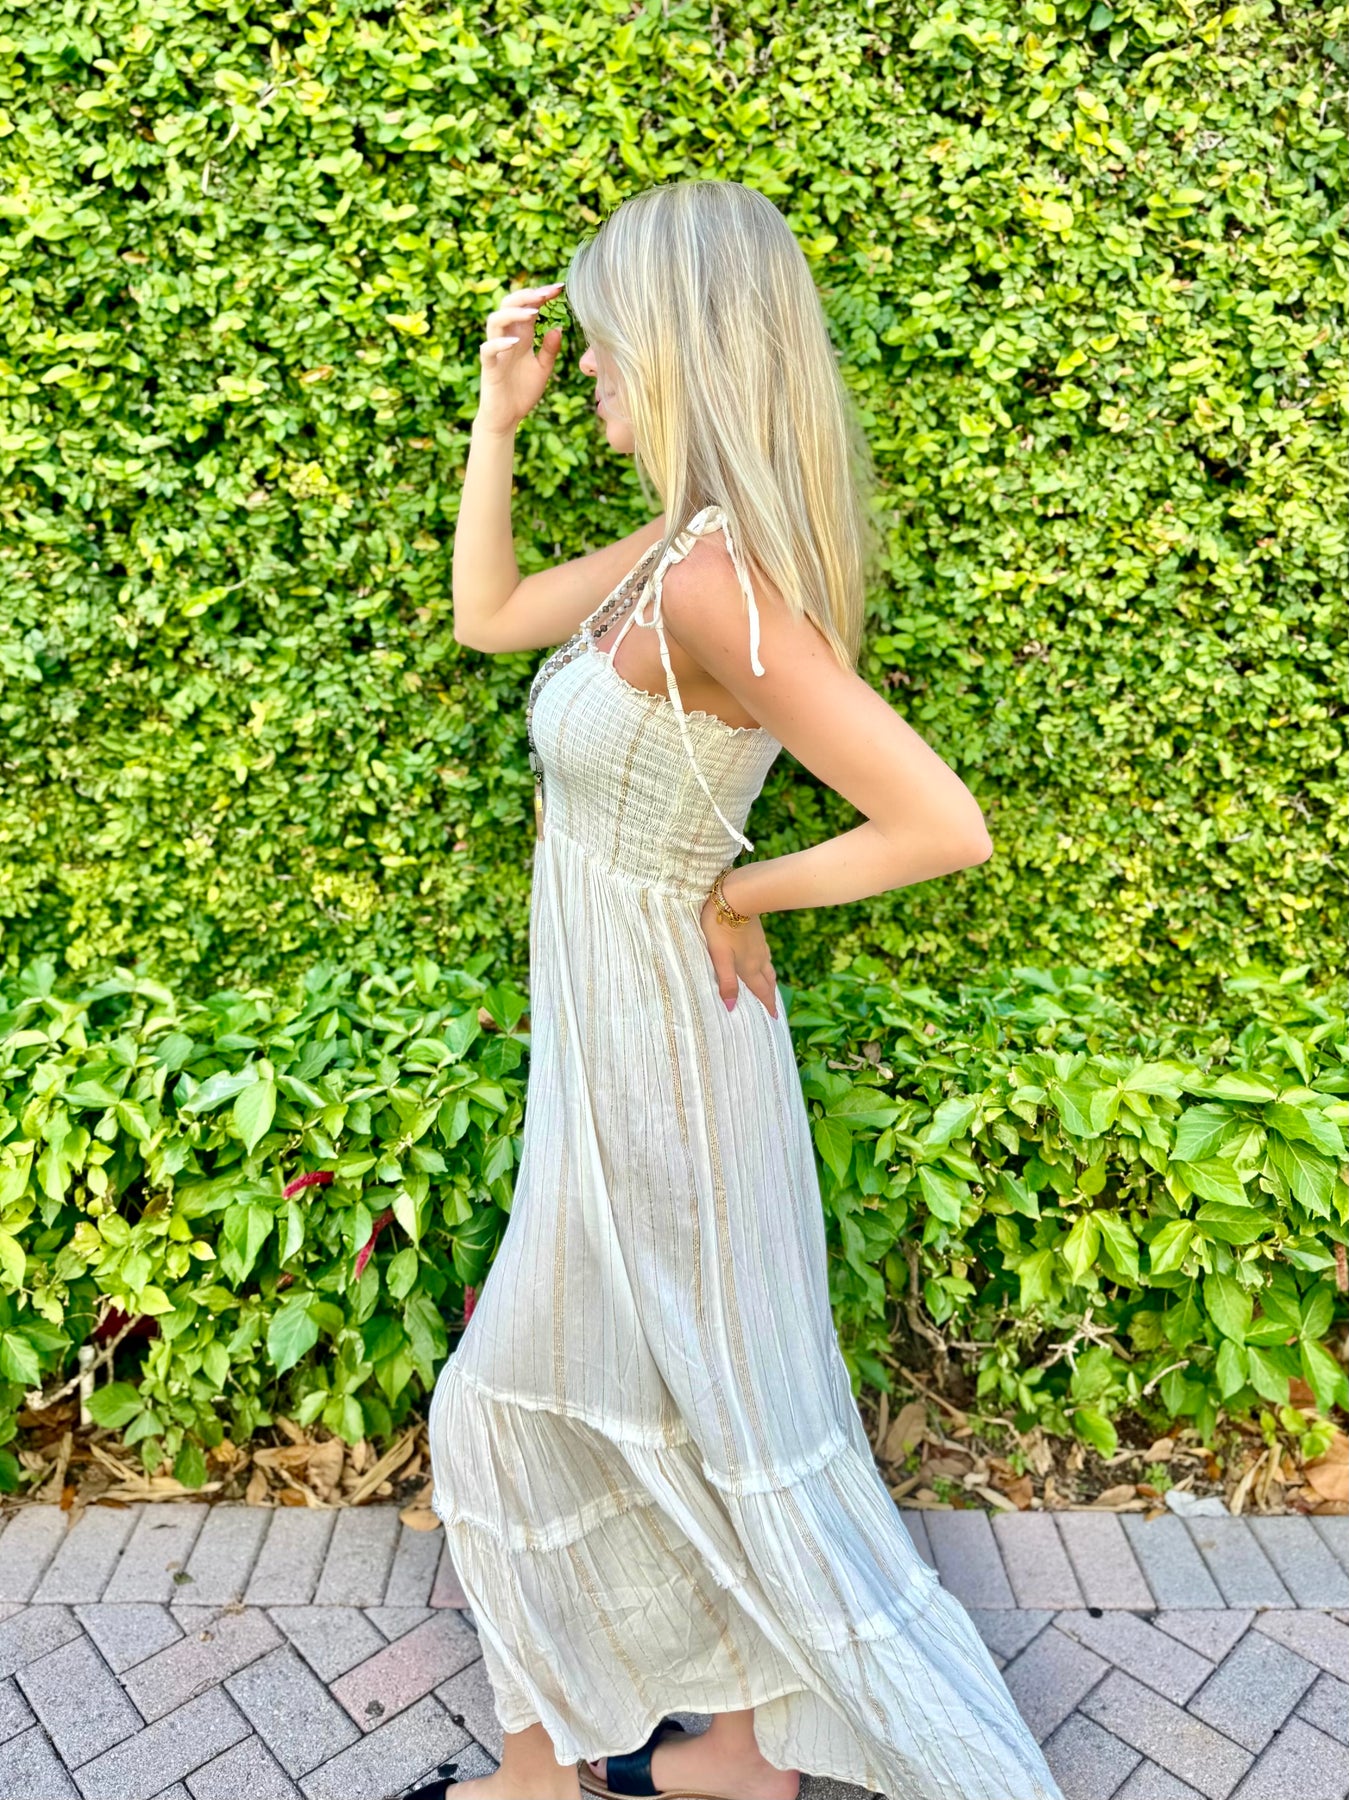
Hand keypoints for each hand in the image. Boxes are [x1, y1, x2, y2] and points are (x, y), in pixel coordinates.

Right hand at [475, 281, 564, 435]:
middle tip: (546, 293)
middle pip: (509, 305)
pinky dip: (500, 344)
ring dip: (513, 314)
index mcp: (521, 336)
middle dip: (527, 296)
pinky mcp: (489, 368)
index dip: (541, 295)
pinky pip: (488, 350)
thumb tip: (559, 328)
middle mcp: (507, 338)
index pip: (528, 307)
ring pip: (495, 321)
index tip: (559, 288)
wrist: (507, 418)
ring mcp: (496, 351)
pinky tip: (516, 343)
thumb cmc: (522, 392)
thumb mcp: (543, 369)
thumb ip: (550, 350)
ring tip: (532, 312)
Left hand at [699, 890, 777, 1017]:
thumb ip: (726, 982)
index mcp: (749, 967)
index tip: (776, 1017)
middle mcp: (758, 958)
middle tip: (773, 1006)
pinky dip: (766, 964)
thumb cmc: (721, 928)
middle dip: (770, 994)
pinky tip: (761, 959)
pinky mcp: (758, 934)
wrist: (736, 897)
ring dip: (769, 979)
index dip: (768, 1004)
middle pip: (767, 980)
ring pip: (768, 967)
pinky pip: (765, 955)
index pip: (761, 990)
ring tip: (769, 986)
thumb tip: (731, 1008)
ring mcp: (760, 945)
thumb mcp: (719, 957)